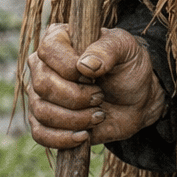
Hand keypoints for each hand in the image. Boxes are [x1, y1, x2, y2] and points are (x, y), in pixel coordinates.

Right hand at [26, 24, 167, 148]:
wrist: (136, 99)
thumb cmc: (128, 66)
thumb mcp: (127, 48)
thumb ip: (109, 48)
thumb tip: (84, 64)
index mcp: (61, 38)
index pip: (48, 49)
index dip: (69, 67)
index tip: (95, 75)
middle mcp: (44, 65)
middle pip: (42, 85)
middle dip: (76, 97)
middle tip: (100, 96)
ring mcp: (40, 94)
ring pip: (41, 112)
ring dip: (75, 119)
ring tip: (98, 114)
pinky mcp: (44, 121)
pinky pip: (40, 134)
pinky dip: (63, 138)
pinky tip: (84, 134)